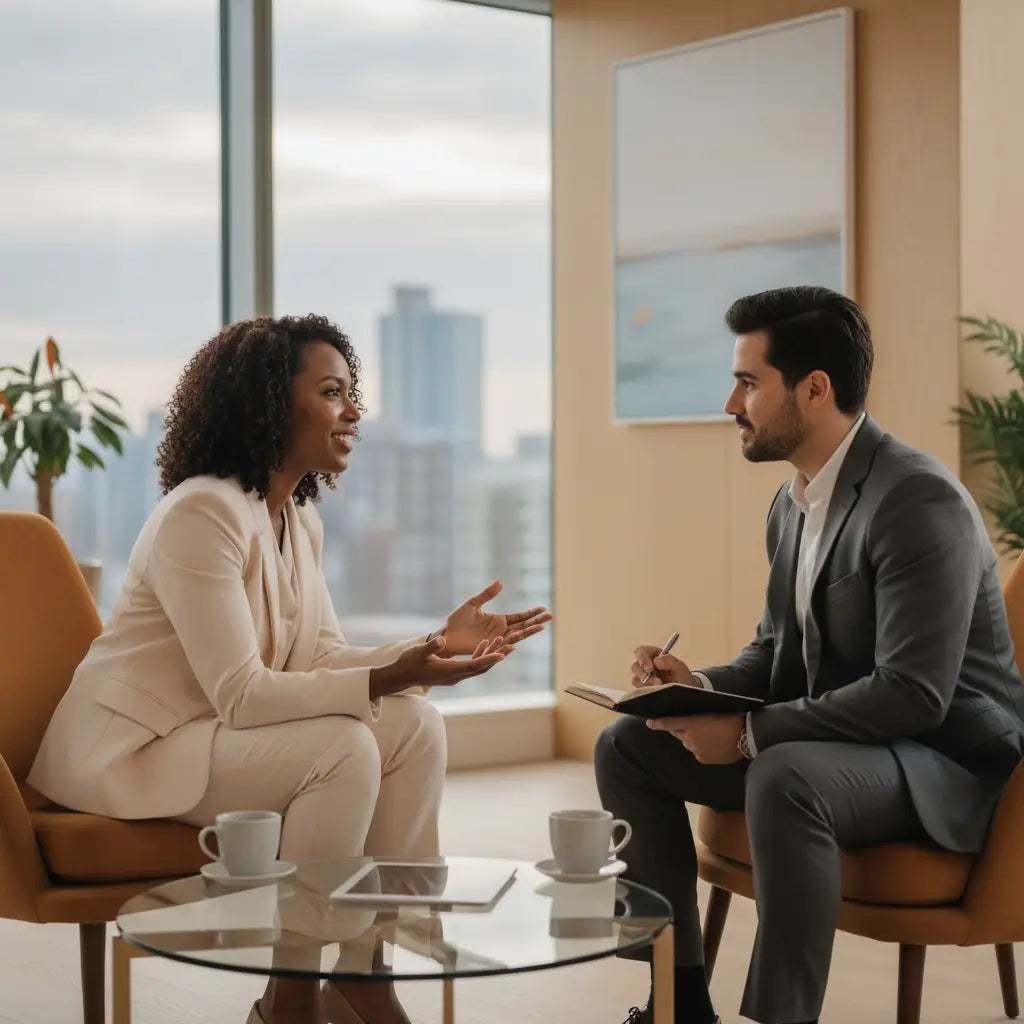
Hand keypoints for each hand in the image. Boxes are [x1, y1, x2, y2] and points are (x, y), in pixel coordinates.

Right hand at [369, 635, 513, 699]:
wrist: (401, 676)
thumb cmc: (409, 663)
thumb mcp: (418, 652)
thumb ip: (431, 646)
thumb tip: (442, 640)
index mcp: (449, 671)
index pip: (474, 666)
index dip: (489, 659)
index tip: (503, 654)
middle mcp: (456, 676)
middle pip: (481, 667)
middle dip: (496, 656)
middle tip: (511, 644)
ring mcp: (455, 676)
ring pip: (478, 666)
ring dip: (490, 655)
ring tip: (503, 641)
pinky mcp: (453, 673)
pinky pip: (472, 665)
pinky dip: (481, 655)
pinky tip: (485, 644)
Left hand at [440, 580, 550, 655]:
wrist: (446, 635)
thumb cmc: (457, 621)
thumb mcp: (472, 604)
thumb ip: (487, 594)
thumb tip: (501, 582)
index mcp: (498, 620)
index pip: (519, 616)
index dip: (531, 613)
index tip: (544, 609)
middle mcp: (500, 630)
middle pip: (523, 626)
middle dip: (536, 621)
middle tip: (550, 616)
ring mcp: (496, 639)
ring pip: (516, 635)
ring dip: (528, 631)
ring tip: (542, 626)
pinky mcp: (489, 647)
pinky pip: (502, 644)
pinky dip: (511, 642)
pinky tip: (520, 640)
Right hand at [630, 646, 699, 687]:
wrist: (687, 695)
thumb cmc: (683, 679)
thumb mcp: (681, 668)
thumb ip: (670, 661)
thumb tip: (656, 661)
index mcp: (654, 656)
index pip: (642, 651)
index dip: (643, 658)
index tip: (650, 668)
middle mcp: (647, 666)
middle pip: (635, 666)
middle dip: (644, 674)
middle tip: (657, 681)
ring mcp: (644, 678)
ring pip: (635, 679)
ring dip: (646, 684)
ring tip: (660, 688)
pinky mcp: (644, 689)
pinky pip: (638, 690)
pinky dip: (646, 691)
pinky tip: (655, 692)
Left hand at [646, 714, 744, 763]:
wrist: (746, 736)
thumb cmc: (730, 718)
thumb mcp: (711, 711)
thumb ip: (695, 717)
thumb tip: (686, 721)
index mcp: (692, 723)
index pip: (669, 723)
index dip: (657, 723)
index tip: (649, 722)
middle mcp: (690, 738)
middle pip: (678, 733)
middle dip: (681, 729)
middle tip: (694, 724)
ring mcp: (696, 750)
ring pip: (687, 743)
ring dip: (692, 739)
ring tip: (709, 734)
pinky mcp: (702, 759)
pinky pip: (697, 752)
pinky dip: (701, 748)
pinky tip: (713, 744)